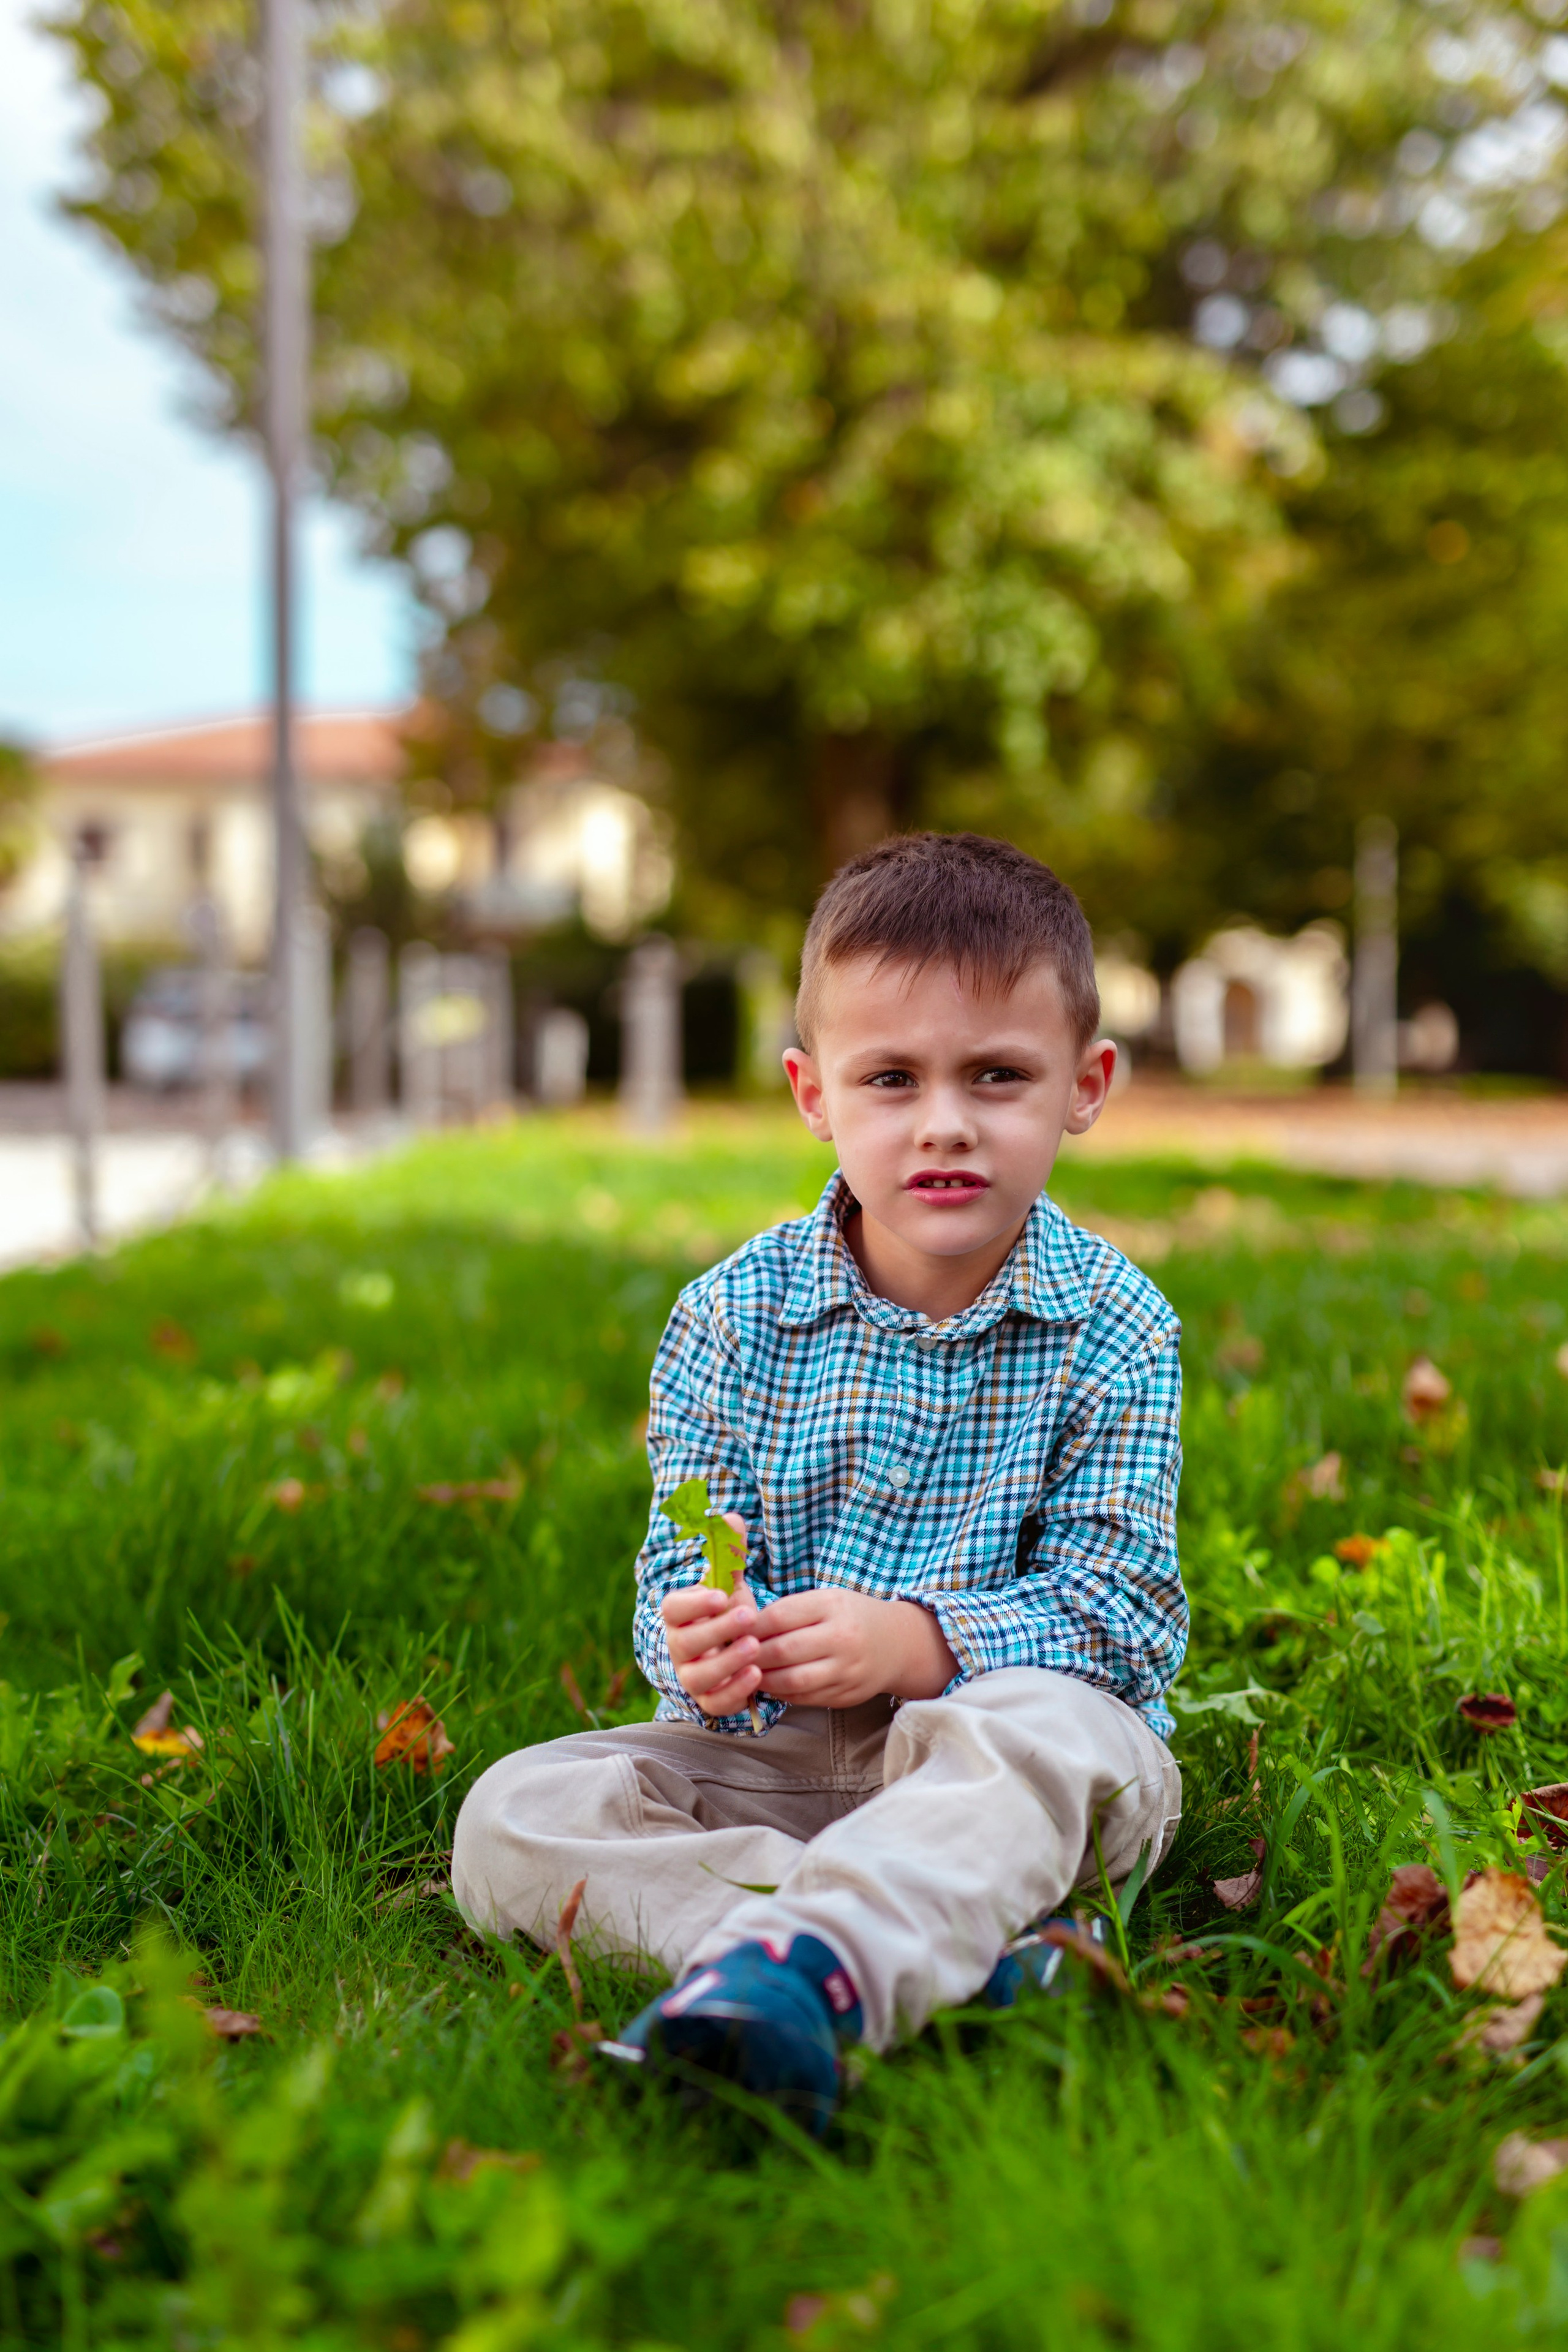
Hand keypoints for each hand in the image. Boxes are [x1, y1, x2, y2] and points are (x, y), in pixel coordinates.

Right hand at [662, 1513, 762, 1716]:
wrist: (730, 1648)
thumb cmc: (725, 1611)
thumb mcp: (730, 1581)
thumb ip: (730, 1552)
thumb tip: (732, 1517)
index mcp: (680, 1615)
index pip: (674, 1608)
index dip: (694, 1603)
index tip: (720, 1594)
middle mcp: (679, 1647)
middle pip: (687, 1642)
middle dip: (716, 1630)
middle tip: (748, 1615)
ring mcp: (692, 1676)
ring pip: (699, 1676)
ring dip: (726, 1662)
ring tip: (754, 1647)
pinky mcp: (710, 1700)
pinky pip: (716, 1703)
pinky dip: (735, 1692)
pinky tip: (757, 1676)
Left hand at [753, 1586, 957, 1708]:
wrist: (897, 1645)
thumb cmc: (851, 1617)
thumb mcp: (826, 1600)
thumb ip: (789, 1610)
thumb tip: (742, 1622)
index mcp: (833, 1606)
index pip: (780, 1616)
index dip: (751, 1625)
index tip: (733, 1629)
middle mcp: (842, 1638)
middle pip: (784, 1650)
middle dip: (752, 1655)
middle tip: (733, 1656)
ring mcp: (846, 1670)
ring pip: (793, 1680)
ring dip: (764, 1679)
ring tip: (748, 1673)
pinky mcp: (847, 1694)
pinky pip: (806, 1698)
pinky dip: (782, 1693)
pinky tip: (771, 1685)